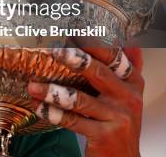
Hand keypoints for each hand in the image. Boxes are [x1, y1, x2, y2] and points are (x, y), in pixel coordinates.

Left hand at [27, 47, 143, 156]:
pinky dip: (51, 113)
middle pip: (98, 72)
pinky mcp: (104, 136)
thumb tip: (129, 39)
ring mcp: (118, 118)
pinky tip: (37, 106)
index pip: (113, 56)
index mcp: (133, 82)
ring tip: (32, 86)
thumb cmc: (119, 122)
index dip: (93, 42)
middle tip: (52, 50)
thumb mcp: (128, 94)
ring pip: (79, 99)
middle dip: (74, 59)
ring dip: (52, 91)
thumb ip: (130, 67)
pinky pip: (72, 121)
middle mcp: (129, 98)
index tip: (71, 31)